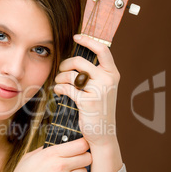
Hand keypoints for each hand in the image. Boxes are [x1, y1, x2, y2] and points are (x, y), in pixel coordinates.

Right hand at [0, 137, 90, 171]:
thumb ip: (44, 150)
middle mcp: (60, 165)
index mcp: (50, 153)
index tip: (80, 148)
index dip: (83, 145)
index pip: (80, 144)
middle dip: (84, 159)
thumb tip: (56, 145)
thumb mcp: (28, 158)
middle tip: (76, 162)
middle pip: (87, 157)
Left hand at [54, 34, 119, 148]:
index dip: (88, 40)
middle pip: (80, 61)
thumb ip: (95, 73)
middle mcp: (108, 80)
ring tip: (59, 83)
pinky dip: (59, 89)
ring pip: (71, 75)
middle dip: (66, 64)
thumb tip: (76, 58)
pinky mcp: (88, 102)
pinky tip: (58, 91)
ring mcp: (99, 91)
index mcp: (113, 74)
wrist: (103, 134)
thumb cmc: (99, 109)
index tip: (76, 37)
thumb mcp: (103, 88)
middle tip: (61, 70)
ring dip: (60, 78)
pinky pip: (67, 88)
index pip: (102, 49)